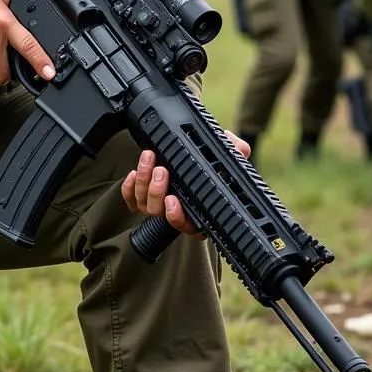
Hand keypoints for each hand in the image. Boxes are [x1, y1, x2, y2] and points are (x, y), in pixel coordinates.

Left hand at [121, 133, 251, 235]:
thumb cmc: (204, 153)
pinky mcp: (141, 197)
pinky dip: (129, 189)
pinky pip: (131, 202)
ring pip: (146, 205)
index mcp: (199, 207)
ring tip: (150, 159)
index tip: (174, 201)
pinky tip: (133, 173)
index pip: (191, 225)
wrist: (180, 146)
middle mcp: (178, 210)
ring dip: (144, 182)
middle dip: (158, 192)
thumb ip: (232, 148)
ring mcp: (158, 205)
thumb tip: (242, 149)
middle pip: (162, 215)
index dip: (179, 218)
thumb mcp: (221, 148)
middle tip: (162, 170)